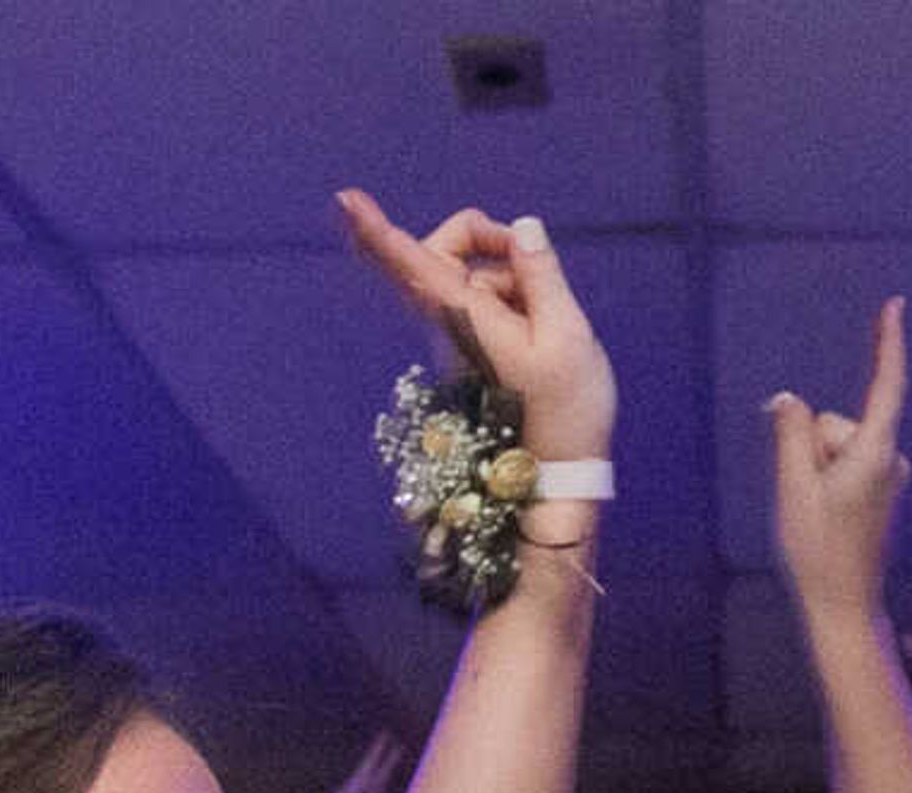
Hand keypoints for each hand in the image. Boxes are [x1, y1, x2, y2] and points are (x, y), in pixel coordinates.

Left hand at [336, 192, 615, 465]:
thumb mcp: (567, 335)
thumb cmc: (564, 412)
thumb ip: (542, 276)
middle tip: (524, 253)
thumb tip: (521, 227)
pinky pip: (482, 297)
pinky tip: (539, 325)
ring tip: (546, 317)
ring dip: (509, 274)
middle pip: (438, 250)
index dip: (378, 229)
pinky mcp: (468, 345)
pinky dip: (513, 294)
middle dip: (480, 236)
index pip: (412, 264)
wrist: (555, 474)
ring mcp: (455, 336)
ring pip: (469, 273)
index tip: (344, 199)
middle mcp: (449, 324)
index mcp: (465, 320)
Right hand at [767, 298, 909, 621]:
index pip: (886, 384)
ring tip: (817, 514)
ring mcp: (888, 476)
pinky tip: (824, 516)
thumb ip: (791, 434)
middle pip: (835, 424)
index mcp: (875, 453)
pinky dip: (826, 480)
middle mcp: (891, 459)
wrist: (844, 604)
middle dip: (812, 449)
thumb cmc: (819, 550)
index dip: (889, 343)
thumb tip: (788, 400)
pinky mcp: (880, 490)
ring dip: (816, 470)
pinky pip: (842, 465)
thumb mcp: (794, 487)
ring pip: (835, 447)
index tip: (895, 305)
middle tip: (809, 499)